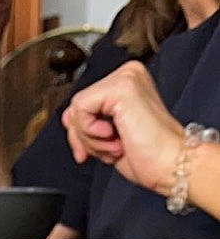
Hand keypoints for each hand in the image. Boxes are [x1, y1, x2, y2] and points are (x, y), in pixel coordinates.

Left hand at [63, 61, 182, 193]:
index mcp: (127, 82)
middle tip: (109, 150)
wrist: (171, 164)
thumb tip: (66, 117)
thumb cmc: (149, 157)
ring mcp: (125, 77)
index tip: (89, 153)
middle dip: (84, 138)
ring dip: (90, 139)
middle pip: (77, 105)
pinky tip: (114, 139)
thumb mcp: (108, 138)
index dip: (80, 133)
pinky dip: (91, 133)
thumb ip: (87, 124)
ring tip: (116, 146)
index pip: (83, 102)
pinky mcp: (121, 87)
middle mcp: (127, 74)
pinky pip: (81, 109)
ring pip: (77, 108)